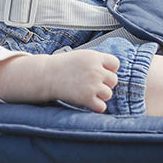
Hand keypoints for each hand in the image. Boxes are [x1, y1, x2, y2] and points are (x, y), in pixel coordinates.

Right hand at [0, 49, 119, 111]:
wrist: (46, 75)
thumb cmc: (63, 66)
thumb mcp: (82, 56)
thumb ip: (98, 61)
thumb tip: (113, 71)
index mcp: (95, 57)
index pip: (116, 64)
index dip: (110, 69)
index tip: (102, 72)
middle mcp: (95, 70)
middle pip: (114, 80)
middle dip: (105, 83)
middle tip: (92, 84)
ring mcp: (92, 84)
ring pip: (108, 94)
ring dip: (100, 95)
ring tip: (88, 92)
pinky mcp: (86, 98)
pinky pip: (102, 106)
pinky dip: (96, 106)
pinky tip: (88, 102)